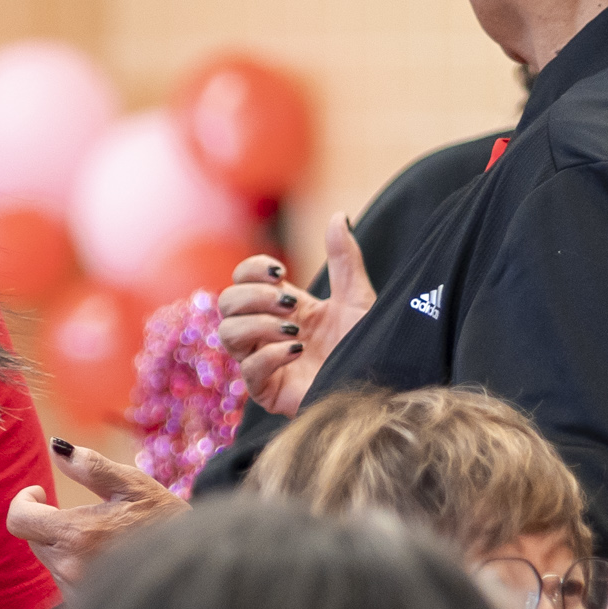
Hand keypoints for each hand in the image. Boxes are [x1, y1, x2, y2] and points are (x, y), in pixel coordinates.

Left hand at [4, 438, 184, 585]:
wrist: (204, 570)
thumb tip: (56, 446)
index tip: (42, 493)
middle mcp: (70, 570)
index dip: (24, 501)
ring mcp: (77, 596)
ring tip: (108, 541)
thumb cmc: (168, 523)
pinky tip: (111, 564)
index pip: (19, 520)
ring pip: (52, 563)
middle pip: (35, 541)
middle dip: (51, 523)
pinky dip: (80, 570)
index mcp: (77, 535)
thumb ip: (90, 466)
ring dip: (67, 547)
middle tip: (87, 514)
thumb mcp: (133, 485)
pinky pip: (68, 585)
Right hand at [213, 214, 376, 419]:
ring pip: (227, 334)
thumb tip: (338, 216)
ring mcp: (264, 363)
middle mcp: (267, 333)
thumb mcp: (359, 298)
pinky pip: (248, 370)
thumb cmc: (371, 345)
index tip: (281, 272)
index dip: (251, 270)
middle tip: (290, 304)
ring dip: (258, 324)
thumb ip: (345, 259)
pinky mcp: (268, 392)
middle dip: (254, 297)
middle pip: (226, 303)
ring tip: (294, 330)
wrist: (382, 383)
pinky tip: (297, 351)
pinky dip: (270, 355)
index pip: (241, 279)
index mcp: (282, 308)